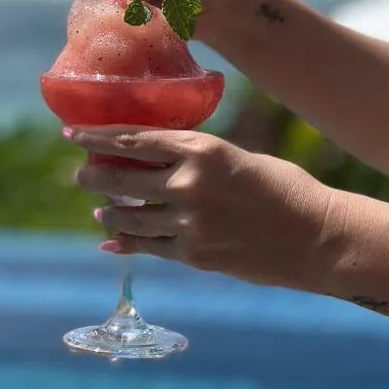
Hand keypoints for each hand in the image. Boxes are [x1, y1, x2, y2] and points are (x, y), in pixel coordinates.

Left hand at [67, 125, 344, 293]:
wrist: (318, 237)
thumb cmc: (280, 187)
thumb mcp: (234, 157)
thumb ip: (192, 158)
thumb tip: (151, 159)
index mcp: (201, 148)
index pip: (133, 139)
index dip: (96, 137)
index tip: (71, 133)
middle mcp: (188, 183)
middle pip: (119, 178)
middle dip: (92, 175)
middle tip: (80, 174)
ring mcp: (189, 222)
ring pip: (127, 217)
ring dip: (107, 213)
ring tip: (98, 211)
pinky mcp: (194, 255)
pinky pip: (147, 248)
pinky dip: (125, 245)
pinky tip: (110, 242)